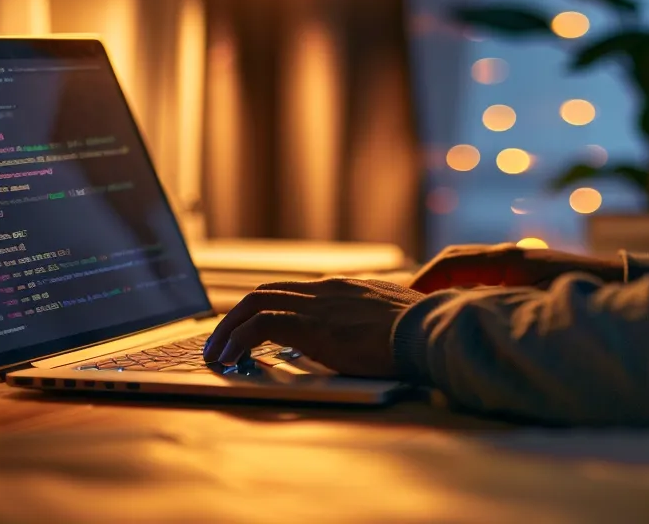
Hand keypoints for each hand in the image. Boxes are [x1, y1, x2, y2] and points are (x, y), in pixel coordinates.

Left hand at [202, 278, 424, 377]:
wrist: (433, 330)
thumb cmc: (424, 333)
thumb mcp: (394, 323)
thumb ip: (373, 325)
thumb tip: (372, 341)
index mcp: (344, 289)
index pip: (291, 291)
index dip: (264, 309)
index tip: (248, 330)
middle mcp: (326, 289)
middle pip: (265, 292)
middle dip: (235, 317)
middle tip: (219, 343)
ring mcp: (319, 304)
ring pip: (255, 304)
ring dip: (227, 329)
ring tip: (215, 354)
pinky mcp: (314, 325)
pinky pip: (261, 325)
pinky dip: (238, 340)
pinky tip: (229, 360)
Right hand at [408, 244, 620, 292]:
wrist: (619, 283)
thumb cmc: (582, 293)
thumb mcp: (536, 302)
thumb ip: (499, 307)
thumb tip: (462, 317)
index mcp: (506, 259)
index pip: (451, 264)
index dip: (424, 283)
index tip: (406, 305)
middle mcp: (508, 254)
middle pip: (454, 260)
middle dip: (427, 280)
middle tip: (406, 306)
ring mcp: (517, 261)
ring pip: (467, 267)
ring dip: (444, 284)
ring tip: (426, 309)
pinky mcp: (525, 272)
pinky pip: (483, 276)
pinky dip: (463, 288)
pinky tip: (461, 310)